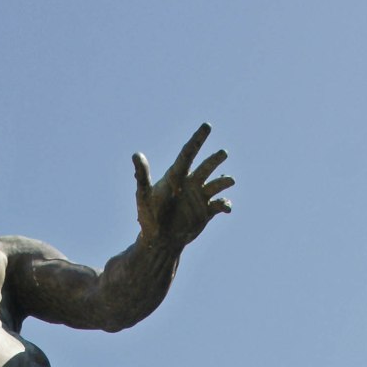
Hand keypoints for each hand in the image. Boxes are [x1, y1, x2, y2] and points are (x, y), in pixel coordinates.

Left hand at [133, 123, 233, 249]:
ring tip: (230, 181)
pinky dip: (225, 204)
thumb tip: (136, 154)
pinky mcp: (206, 212)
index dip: (197, 139)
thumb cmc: (149, 217)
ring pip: (216, 184)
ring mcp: (200, 197)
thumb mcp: (144, 196)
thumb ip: (142, 176)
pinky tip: (227, 207)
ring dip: (224, 181)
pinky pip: (219, 205)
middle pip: (206, 166)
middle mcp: (191, 183)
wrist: (159, 241)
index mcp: (176, 176)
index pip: (188, 153)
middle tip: (223, 153)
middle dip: (215, 160)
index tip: (207, 126)